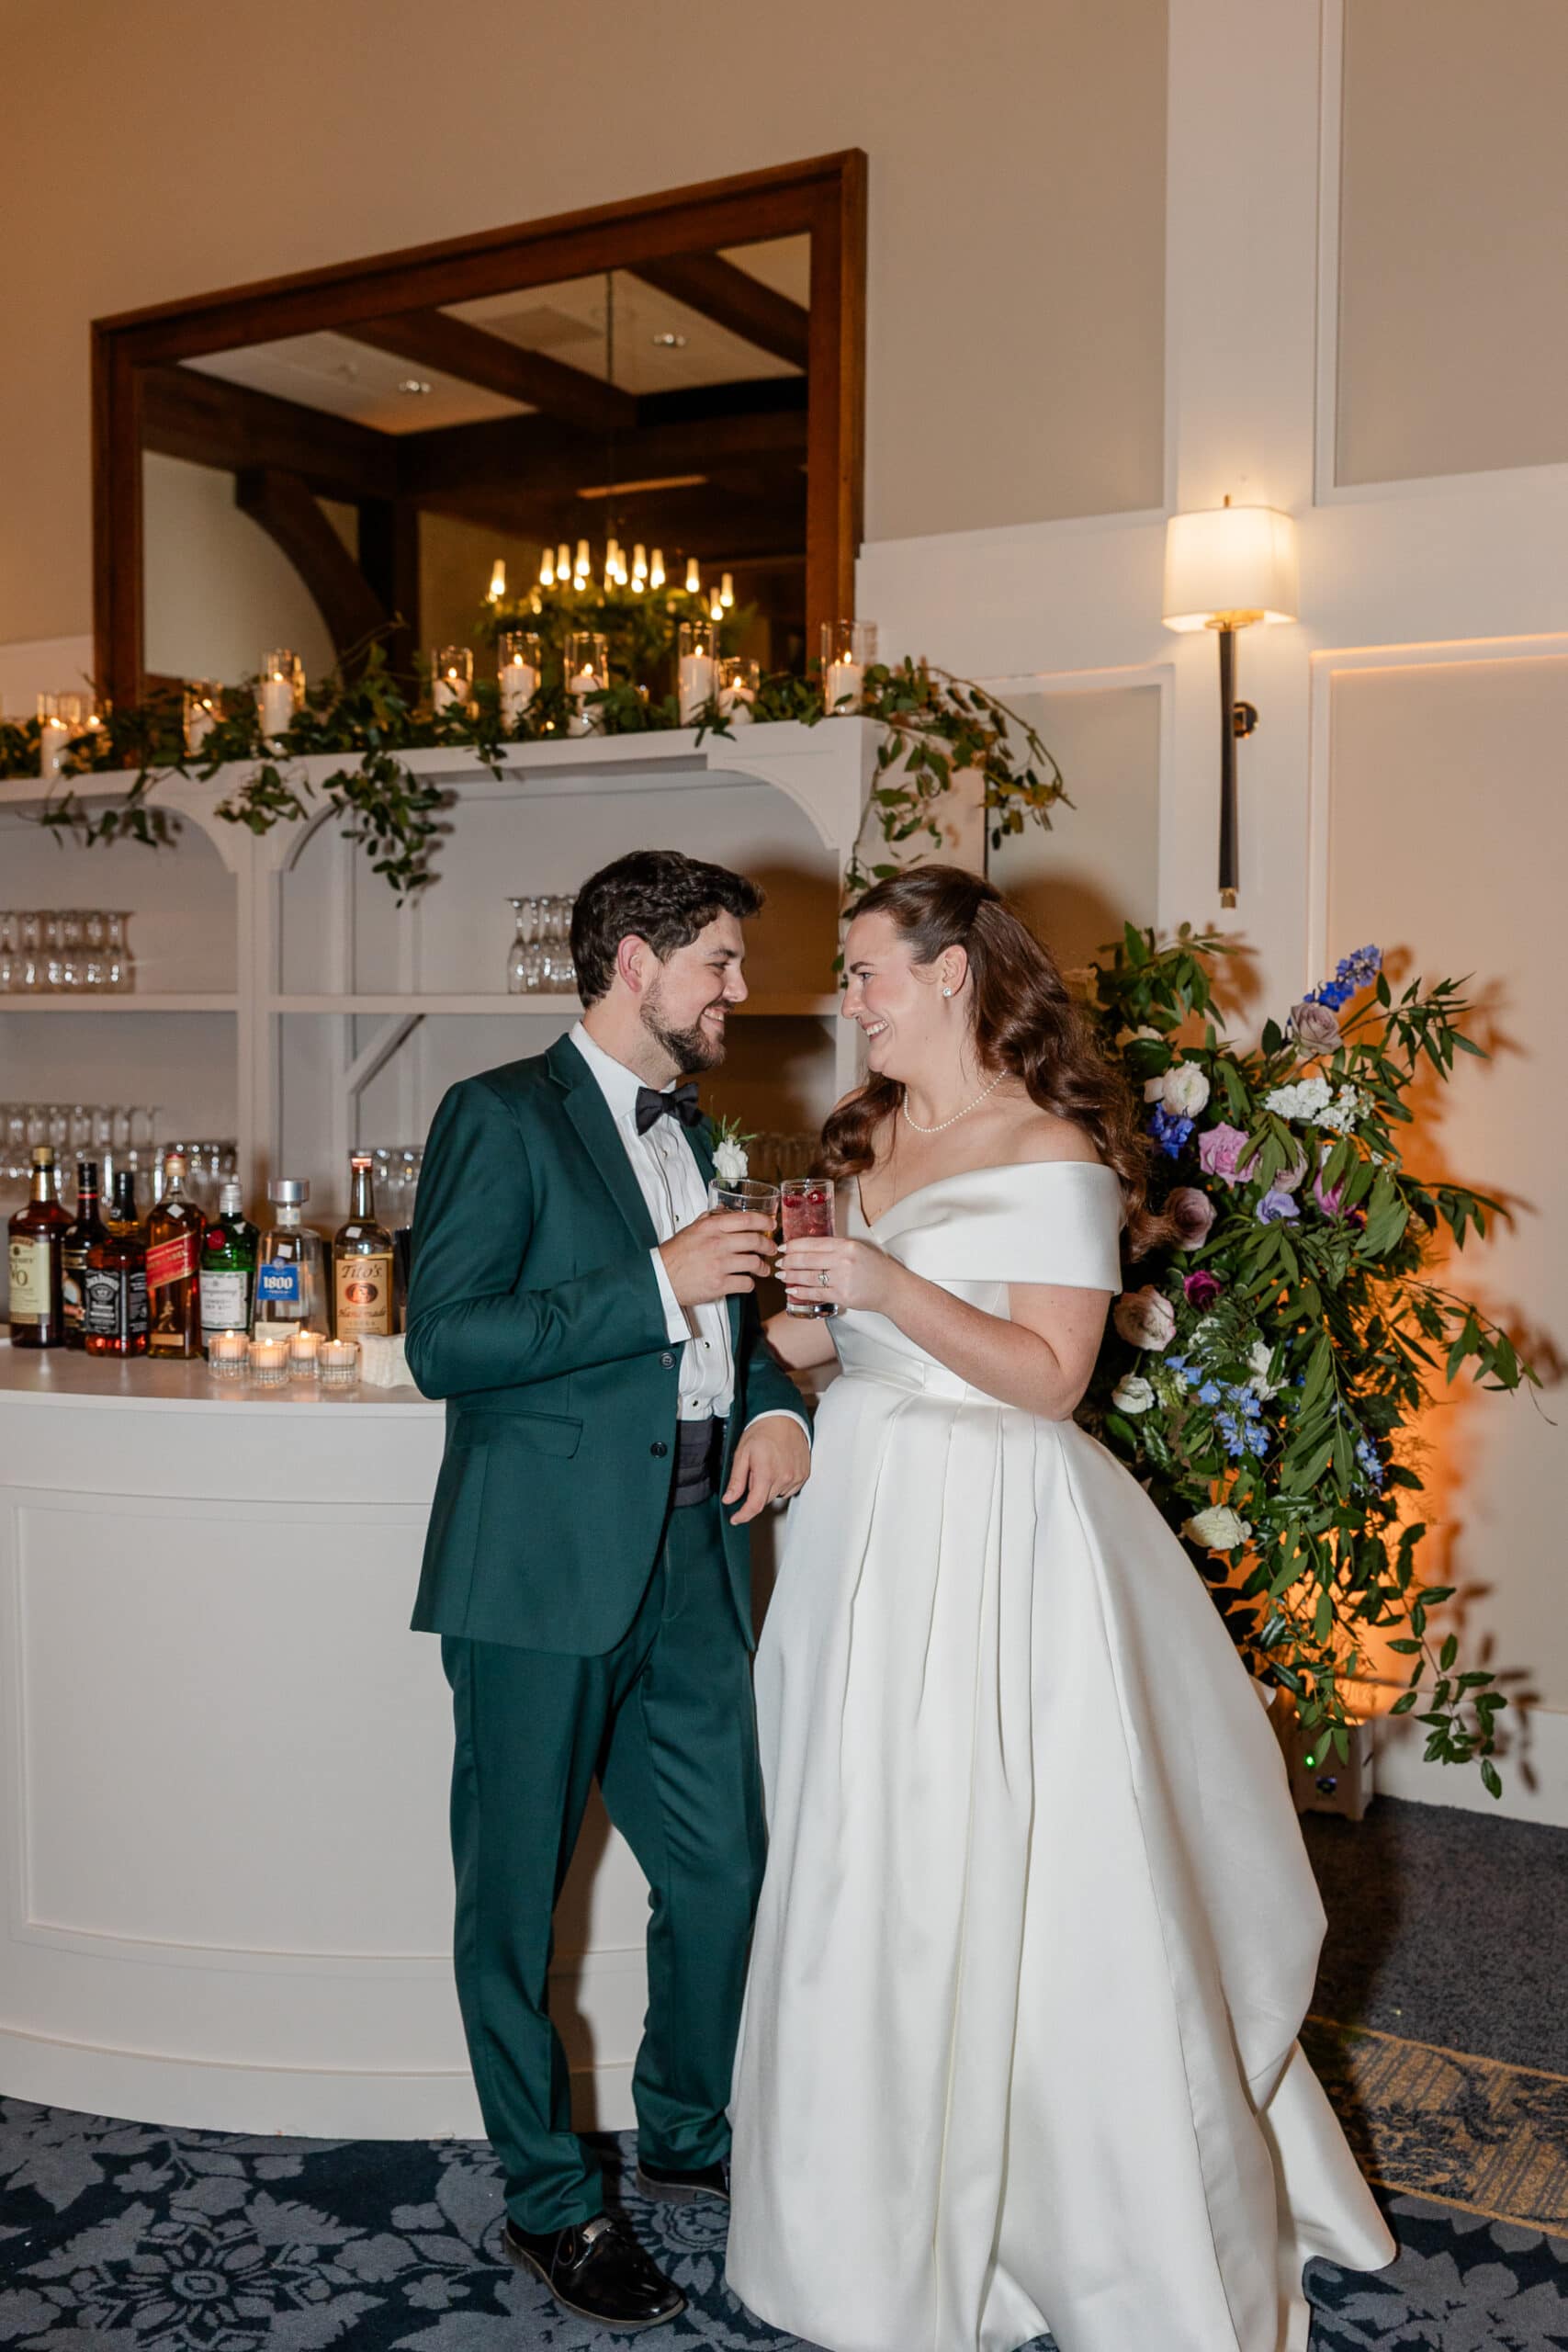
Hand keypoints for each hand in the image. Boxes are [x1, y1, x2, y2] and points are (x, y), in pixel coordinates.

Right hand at [659, 1210, 774, 1306]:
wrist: (661, 1277)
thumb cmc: (675, 1254)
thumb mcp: (691, 1229)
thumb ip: (710, 1219)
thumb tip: (726, 1211)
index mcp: (711, 1227)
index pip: (746, 1219)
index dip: (764, 1221)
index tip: (772, 1225)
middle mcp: (717, 1243)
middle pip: (755, 1241)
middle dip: (769, 1246)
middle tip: (772, 1249)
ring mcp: (719, 1265)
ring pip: (754, 1263)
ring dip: (763, 1267)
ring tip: (763, 1269)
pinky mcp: (719, 1285)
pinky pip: (746, 1283)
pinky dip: (750, 1284)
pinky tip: (747, 1282)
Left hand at [723, 1416, 811, 1524]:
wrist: (783, 1418)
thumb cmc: (763, 1432)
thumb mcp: (742, 1454)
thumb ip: (736, 1480)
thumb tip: (729, 1499)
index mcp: (766, 1473)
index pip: (755, 1505)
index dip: (743, 1515)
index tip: (736, 1519)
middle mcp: (784, 1477)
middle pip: (765, 1500)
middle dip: (755, 1491)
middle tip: (753, 1471)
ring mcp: (796, 1477)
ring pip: (777, 1495)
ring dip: (769, 1487)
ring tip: (768, 1466)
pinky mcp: (804, 1474)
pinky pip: (789, 1488)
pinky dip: (781, 1483)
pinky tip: (778, 1467)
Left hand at [779, 1235, 902, 1315]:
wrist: (892, 1289)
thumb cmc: (875, 1268)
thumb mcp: (858, 1249)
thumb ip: (836, 1248)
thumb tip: (808, 1249)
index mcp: (846, 1245)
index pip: (812, 1243)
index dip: (793, 1245)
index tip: (783, 1247)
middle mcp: (843, 1260)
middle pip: (806, 1259)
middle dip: (788, 1261)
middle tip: (779, 1262)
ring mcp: (842, 1279)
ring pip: (808, 1276)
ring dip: (791, 1276)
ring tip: (782, 1275)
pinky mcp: (842, 1296)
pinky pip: (815, 1293)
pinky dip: (801, 1291)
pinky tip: (792, 1290)